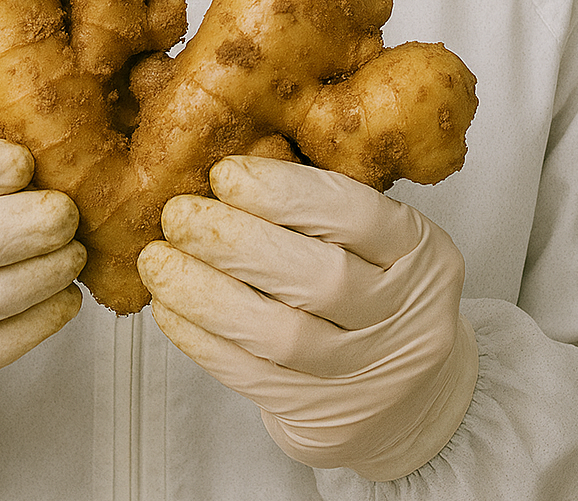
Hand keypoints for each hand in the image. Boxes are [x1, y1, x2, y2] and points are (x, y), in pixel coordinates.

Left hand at [136, 156, 477, 480]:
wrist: (411, 395)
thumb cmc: (373, 286)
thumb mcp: (373, 237)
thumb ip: (315, 202)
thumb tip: (219, 164)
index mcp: (420, 252)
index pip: (356, 214)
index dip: (284, 192)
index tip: (223, 173)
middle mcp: (405, 315)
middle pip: (318, 278)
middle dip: (235, 240)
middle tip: (177, 215)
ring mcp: (366, 371)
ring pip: (282, 334)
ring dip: (206, 293)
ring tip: (157, 262)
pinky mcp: (323, 413)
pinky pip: (254, 376)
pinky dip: (203, 340)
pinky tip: (168, 307)